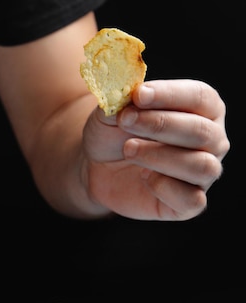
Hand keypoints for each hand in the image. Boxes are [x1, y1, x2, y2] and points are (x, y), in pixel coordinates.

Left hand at [82, 79, 229, 219]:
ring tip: (128, 149)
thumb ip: (122, 100)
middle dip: (161, 124)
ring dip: (160, 155)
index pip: (200, 97)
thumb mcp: (112, 111)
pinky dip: (165, 187)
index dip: (169, 95)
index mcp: (201, 108)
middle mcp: (211, 140)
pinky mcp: (187, 203)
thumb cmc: (113, 132)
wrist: (97, 165)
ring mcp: (202, 173)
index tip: (138, 95)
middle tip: (126, 121)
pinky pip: (192, 200)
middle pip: (202, 131)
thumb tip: (130, 94)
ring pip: (201, 166)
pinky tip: (143, 177)